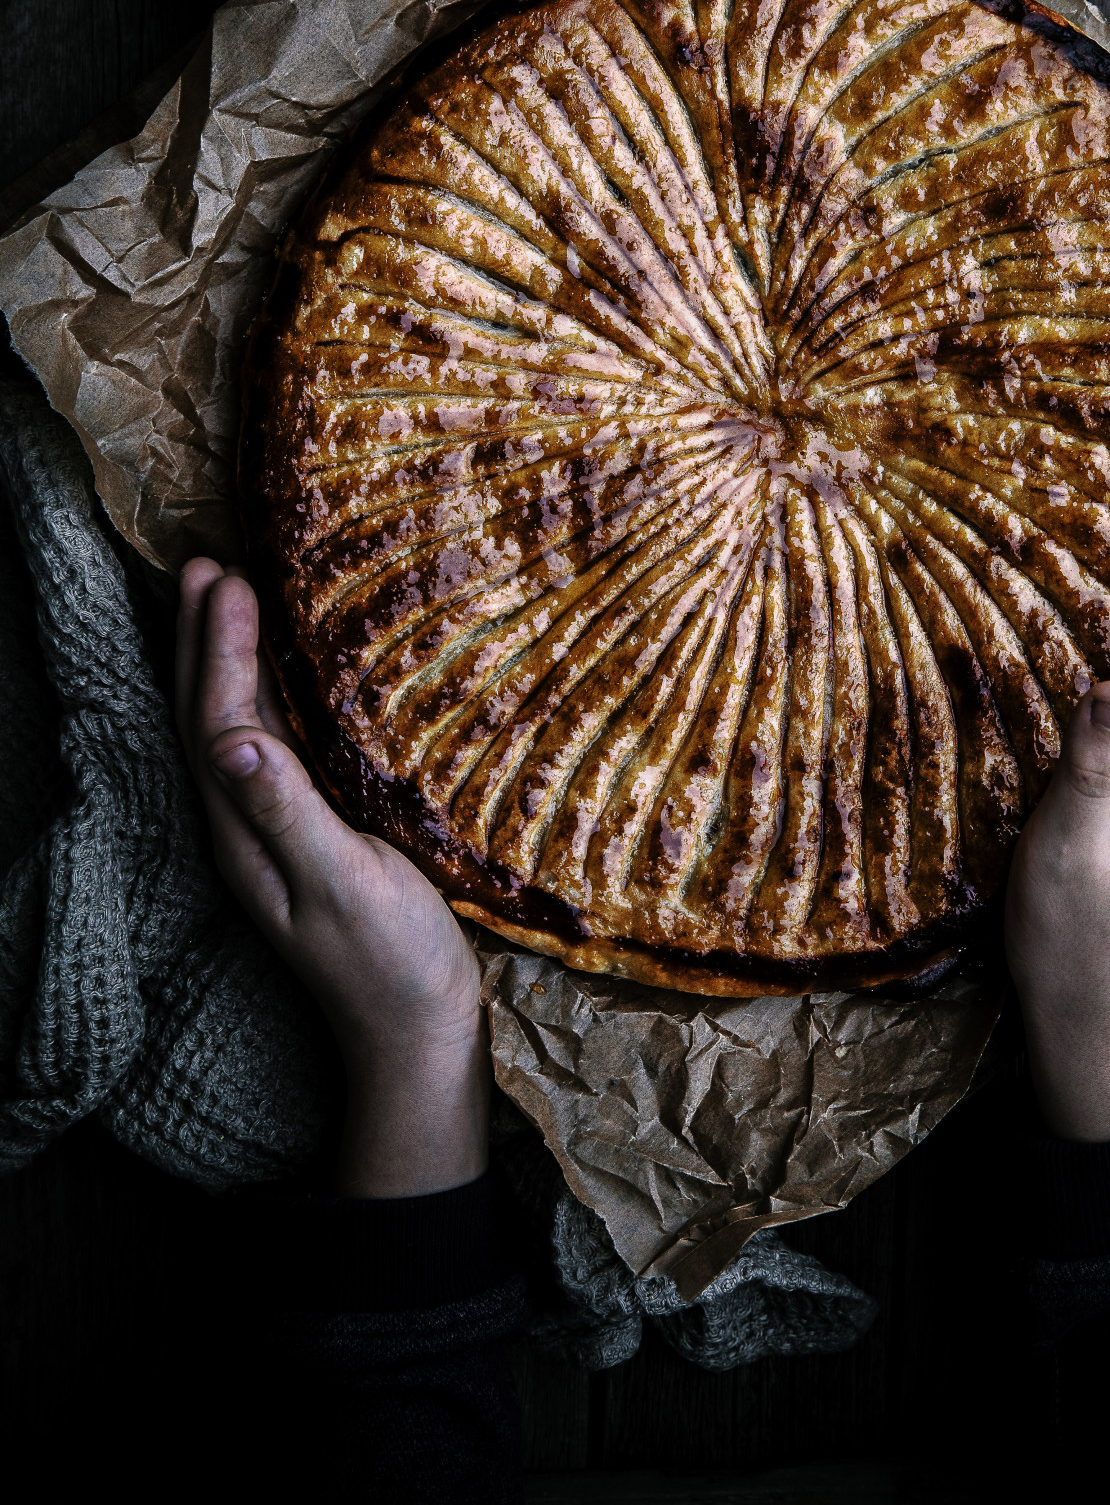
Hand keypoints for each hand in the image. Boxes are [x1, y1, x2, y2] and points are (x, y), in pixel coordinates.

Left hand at [176, 560, 488, 1196]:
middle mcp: (246, 828)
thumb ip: (290, 811)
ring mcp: (274, 836)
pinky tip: (285, 680)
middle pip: (208, 718)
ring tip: (226, 600)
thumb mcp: (345, 881)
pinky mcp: (308, 839)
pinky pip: (272, 749)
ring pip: (234, 730)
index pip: (219, 721)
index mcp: (247, 833)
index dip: (218, 648)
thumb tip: (237, 740)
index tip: (228, 578)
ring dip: (225, 662)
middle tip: (206, 566)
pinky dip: (266, 697)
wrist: (416, 1034)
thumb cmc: (391, 960)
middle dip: (203, 641)